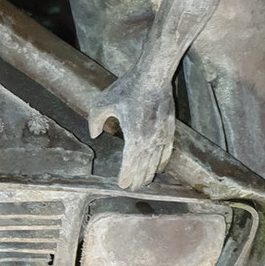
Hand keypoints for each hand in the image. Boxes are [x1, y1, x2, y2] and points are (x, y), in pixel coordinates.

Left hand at [88, 73, 174, 189]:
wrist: (153, 77)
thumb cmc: (127, 90)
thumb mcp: (102, 104)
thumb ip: (95, 122)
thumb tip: (95, 135)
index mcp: (133, 137)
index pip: (129, 165)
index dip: (126, 176)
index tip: (122, 185)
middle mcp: (149, 141)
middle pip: (144, 168)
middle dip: (137, 180)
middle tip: (132, 188)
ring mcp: (162, 136)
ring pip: (156, 163)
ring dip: (149, 174)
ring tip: (143, 182)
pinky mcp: (170, 130)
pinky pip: (167, 152)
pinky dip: (162, 163)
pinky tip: (158, 168)